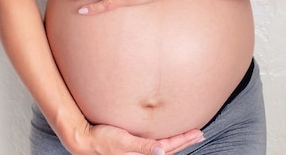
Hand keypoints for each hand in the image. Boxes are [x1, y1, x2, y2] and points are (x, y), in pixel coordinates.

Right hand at [69, 123, 203, 154]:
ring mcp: (138, 151)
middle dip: (184, 141)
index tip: (198, 132)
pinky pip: (153, 145)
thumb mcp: (122, 142)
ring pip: (163, 147)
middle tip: (200, 133)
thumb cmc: (103, 140)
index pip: (168, 147)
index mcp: (142, 154)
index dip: (183, 140)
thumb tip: (161, 152)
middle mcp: (142, 154)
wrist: (85, 140)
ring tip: (189, 135)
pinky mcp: (132, 145)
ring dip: (177, 142)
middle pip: (169, 148)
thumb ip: (142, 147)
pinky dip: (164, 142)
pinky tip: (166, 139)